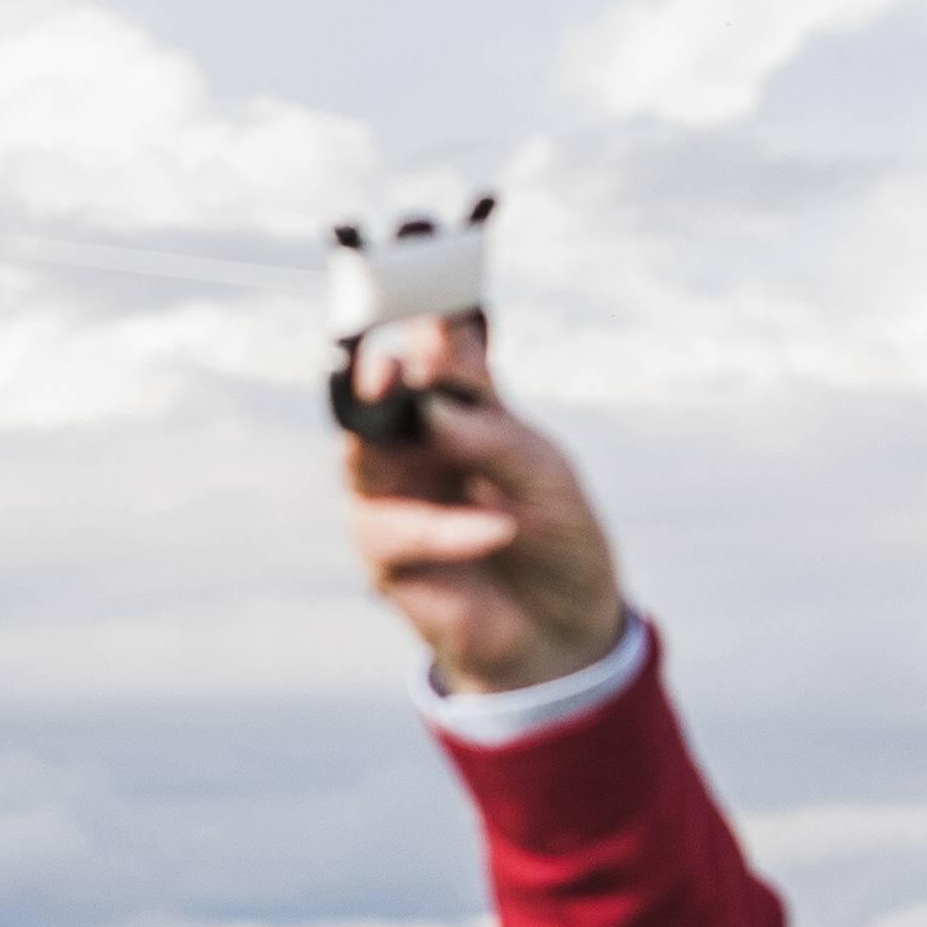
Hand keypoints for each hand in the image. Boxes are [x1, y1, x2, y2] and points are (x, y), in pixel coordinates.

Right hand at [336, 309, 630, 694]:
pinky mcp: (387, 558)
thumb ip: (491, 435)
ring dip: (386, 441)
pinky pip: (397, 532)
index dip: (420, 323)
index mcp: (455, 410)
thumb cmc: (556, 535)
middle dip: (372, 375)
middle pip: (371, 399)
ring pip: (361, 460)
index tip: (427, 300)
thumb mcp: (546, 473)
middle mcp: (414, 447)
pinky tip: (498, 528)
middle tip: (386, 365)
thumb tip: (432, 407)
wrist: (565, 626)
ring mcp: (393, 500)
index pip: (427, 352)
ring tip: (429, 423)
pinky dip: (447, 529)